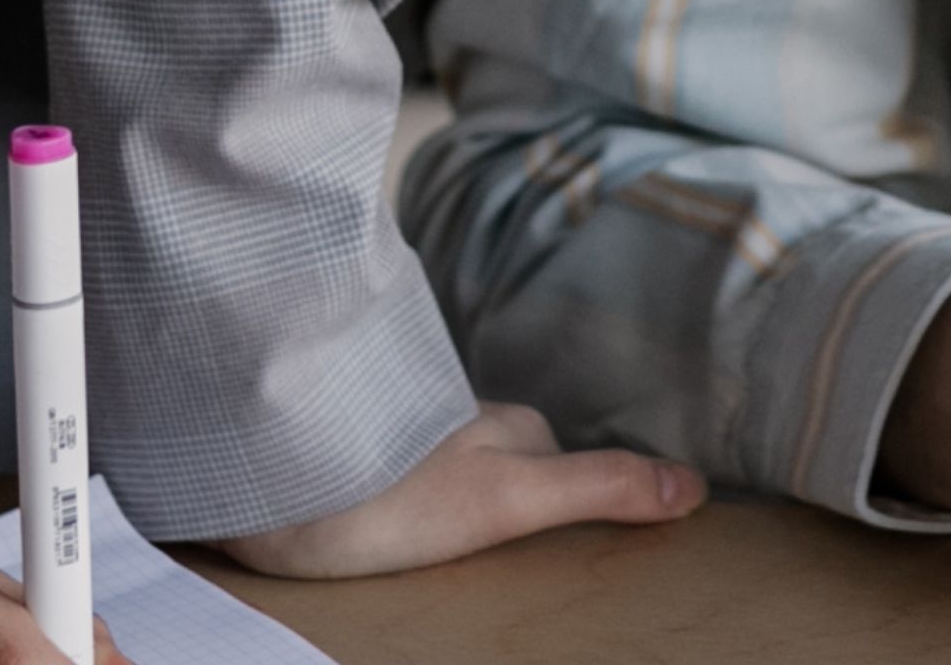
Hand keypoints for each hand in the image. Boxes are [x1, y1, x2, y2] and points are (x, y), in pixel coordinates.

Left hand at [202, 401, 703, 577]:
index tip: (581, 519)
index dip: (573, 487)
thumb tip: (690, 484)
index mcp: (506, 427)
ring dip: (443, 489)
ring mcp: (399, 429)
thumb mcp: (507, 499)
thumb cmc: (382, 493)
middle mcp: (457, 417)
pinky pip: (388, 471)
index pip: (559, 457)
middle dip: (509, 483)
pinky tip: (378, 518)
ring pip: (445, 461)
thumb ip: (596, 488)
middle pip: (504, 454)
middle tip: (508, 532)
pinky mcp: (344, 451)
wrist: (260, 473)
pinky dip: (393, 491)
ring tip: (439, 531)